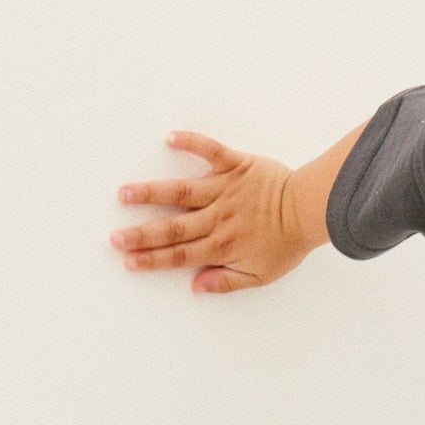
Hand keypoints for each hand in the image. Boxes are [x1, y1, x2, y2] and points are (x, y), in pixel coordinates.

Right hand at [109, 132, 315, 294]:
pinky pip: (211, 150)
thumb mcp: (261, 274)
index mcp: (222, 245)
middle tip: (114, 236)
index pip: (180, 255)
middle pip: (173, 227)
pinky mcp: (236, 165)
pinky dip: (192, 142)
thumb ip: (226, 281)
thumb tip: (195, 287)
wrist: (311, 210)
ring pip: (182, 191)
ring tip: (125, 192)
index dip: (153, 259)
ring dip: (152, 192)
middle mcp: (218, 217)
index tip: (128, 260)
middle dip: (142, 233)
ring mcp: (225, 189)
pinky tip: (170, 138)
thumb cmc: (287, 243)